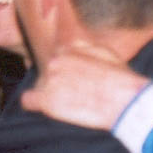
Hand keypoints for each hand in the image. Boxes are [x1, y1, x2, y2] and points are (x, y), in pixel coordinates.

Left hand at [21, 41, 150, 130]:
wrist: (124, 100)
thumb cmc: (120, 78)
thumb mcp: (106, 52)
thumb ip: (85, 47)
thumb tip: (75, 46)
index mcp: (69, 48)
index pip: (58, 56)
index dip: (66, 69)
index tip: (74, 78)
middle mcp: (56, 61)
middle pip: (48, 71)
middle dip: (59, 80)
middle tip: (75, 92)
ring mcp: (50, 81)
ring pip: (41, 85)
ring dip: (51, 92)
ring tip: (70, 102)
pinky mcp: (48, 101)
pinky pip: (28, 100)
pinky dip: (34, 103)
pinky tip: (46, 106)